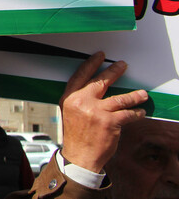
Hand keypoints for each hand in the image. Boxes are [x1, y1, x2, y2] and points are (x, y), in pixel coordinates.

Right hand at [59, 51, 147, 172]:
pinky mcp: (110, 122)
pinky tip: (141, 112)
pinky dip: (136, 113)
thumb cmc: (76, 135)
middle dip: (114, 72)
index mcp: (69, 98)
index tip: (100, 56)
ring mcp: (96, 112)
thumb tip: (95, 88)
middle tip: (122, 65)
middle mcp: (82, 102)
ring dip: (134, 96)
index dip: (91, 64)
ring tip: (142, 94)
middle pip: (101, 82)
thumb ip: (79, 99)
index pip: (81, 75)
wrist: (80, 156)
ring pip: (120, 98)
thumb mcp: (70, 112)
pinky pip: (127, 114)